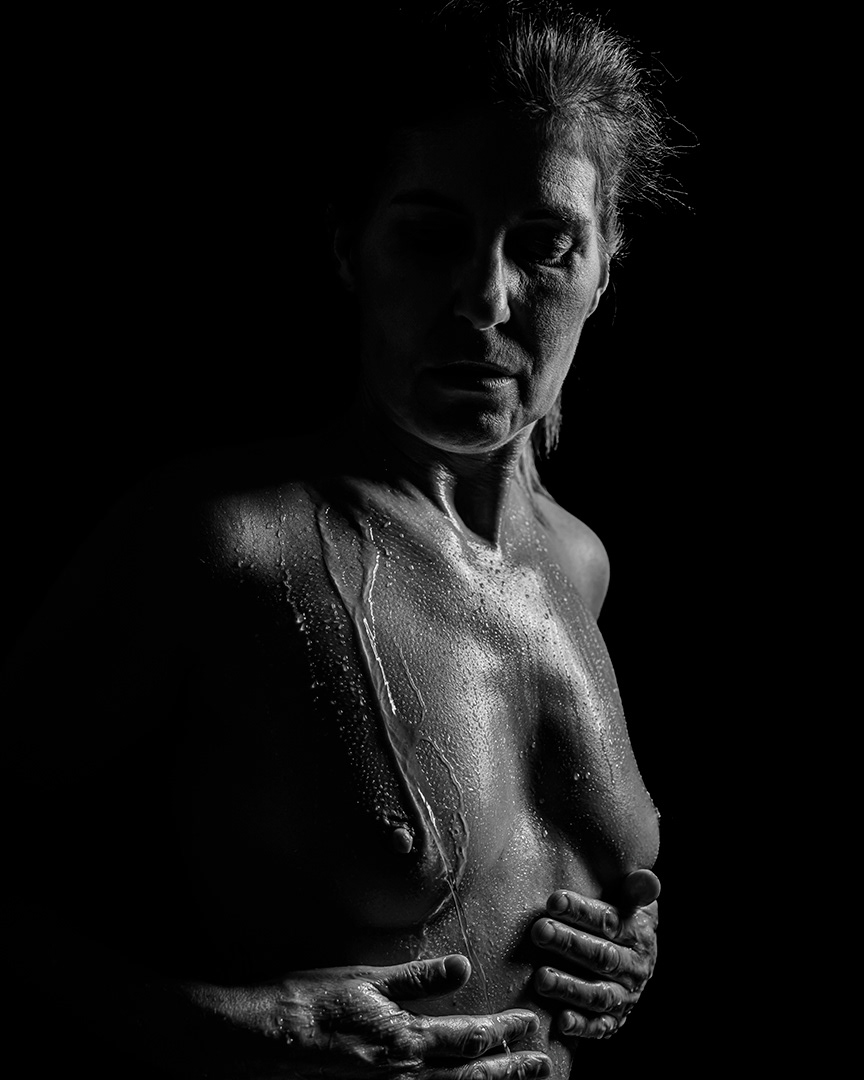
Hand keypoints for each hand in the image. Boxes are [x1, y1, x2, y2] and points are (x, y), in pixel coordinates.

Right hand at [259, 953, 550, 1077]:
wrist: (267, 1040)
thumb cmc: (313, 1002)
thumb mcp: (367, 980)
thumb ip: (417, 979)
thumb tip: (461, 967)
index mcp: (405, 1040)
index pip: (469, 1038)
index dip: (504, 1032)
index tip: (531, 1024)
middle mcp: (405, 1075)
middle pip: (470, 1076)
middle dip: (510, 1069)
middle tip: (543, 1063)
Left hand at [530, 869, 659, 1039]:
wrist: (634, 959)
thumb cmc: (620, 920)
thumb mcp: (630, 901)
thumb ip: (635, 890)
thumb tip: (648, 879)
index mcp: (638, 934)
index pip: (610, 921)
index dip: (582, 911)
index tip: (553, 900)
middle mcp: (635, 968)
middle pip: (602, 956)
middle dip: (569, 944)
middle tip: (540, 932)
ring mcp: (625, 997)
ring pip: (599, 994)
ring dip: (570, 987)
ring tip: (541, 978)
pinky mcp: (614, 1021)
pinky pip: (600, 1027)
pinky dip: (582, 1026)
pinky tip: (561, 1021)